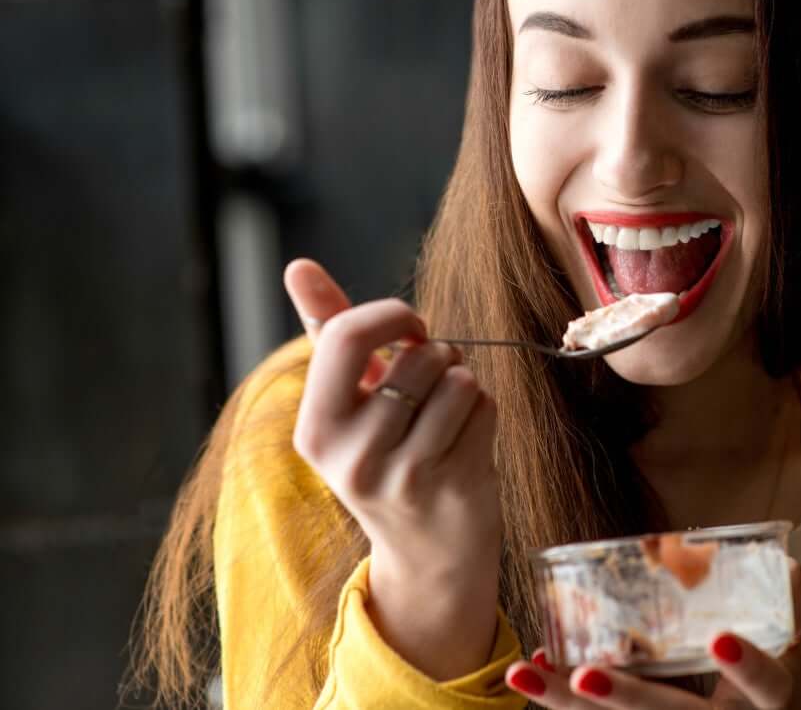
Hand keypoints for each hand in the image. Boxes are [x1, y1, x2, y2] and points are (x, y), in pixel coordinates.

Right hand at [283, 258, 502, 679]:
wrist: (428, 553)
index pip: (347, 336)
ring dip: (464, 382)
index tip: (411, 329)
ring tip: (448, 412)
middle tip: (433, 382)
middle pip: (417, 356)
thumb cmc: (387, 456)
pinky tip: (467, 439)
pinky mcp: (453, 486)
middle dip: (439, 353)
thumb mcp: (347, 401)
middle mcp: (350, 457)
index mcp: (315, 429)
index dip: (393, 316)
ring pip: (458, 379)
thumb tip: (297, 265)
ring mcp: (403, 476)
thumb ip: (327, 330)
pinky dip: (485, 411)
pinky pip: (484, 407)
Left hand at [505, 559, 800, 708]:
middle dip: (627, 701)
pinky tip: (535, 669)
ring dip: (566, 705)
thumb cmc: (779, 674)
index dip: (747, 668)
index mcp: (770, 703)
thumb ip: (791, 599)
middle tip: (585, 677)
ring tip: (526, 672)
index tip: (721, 640)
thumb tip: (780, 558)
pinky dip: (561, 699)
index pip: (767, 687)